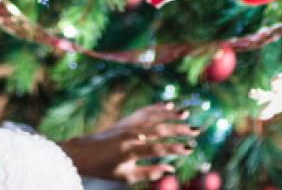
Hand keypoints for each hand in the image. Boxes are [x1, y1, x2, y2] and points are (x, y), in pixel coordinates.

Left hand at [59, 103, 197, 182]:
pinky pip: (144, 112)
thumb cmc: (105, 169)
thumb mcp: (126, 176)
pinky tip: (169, 104)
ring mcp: (127, 126)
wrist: (84, 153)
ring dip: (170, 115)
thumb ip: (149, 173)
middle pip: (158, 130)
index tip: (190, 148)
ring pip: (152, 117)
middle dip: (179, 130)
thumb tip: (170, 169)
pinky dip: (156, 107)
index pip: (157, 148)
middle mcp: (130, 135)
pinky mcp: (126, 121)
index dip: (174, 148)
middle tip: (197, 130)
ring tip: (186, 113)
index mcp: (129, 151)